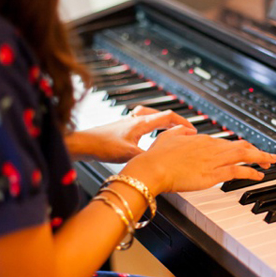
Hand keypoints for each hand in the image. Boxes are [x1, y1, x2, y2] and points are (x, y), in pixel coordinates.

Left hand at [65, 106, 194, 163]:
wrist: (83, 143)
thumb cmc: (102, 146)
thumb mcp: (129, 154)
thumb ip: (147, 157)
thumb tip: (162, 162)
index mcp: (141, 123)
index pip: (168, 117)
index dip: (183, 123)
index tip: (192, 131)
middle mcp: (135, 119)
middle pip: (161, 114)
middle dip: (175, 121)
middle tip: (184, 129)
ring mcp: (127, 122)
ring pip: (150, 116)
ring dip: (161, 120)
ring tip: (169, 128)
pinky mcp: (121, 128)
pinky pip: (140, 122)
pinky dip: (149, 126)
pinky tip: (146, 136)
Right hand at [122, 125, 275, 194]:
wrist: (153, 168)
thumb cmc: (157, 156)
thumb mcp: (168, 136)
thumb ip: (179, 132)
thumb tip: (187, 130)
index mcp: (201, 139)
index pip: (226, 142)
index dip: (239, 146)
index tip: (245, 150)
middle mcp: (211, 147)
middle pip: (241, 146)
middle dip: (257, 150)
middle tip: (268, 155)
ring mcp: (214, 160)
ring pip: (244, 156)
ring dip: (260, 158)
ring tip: (270, 162)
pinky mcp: (213, 174)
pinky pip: (238, 171)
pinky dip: (251, 172)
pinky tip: (259, 175)